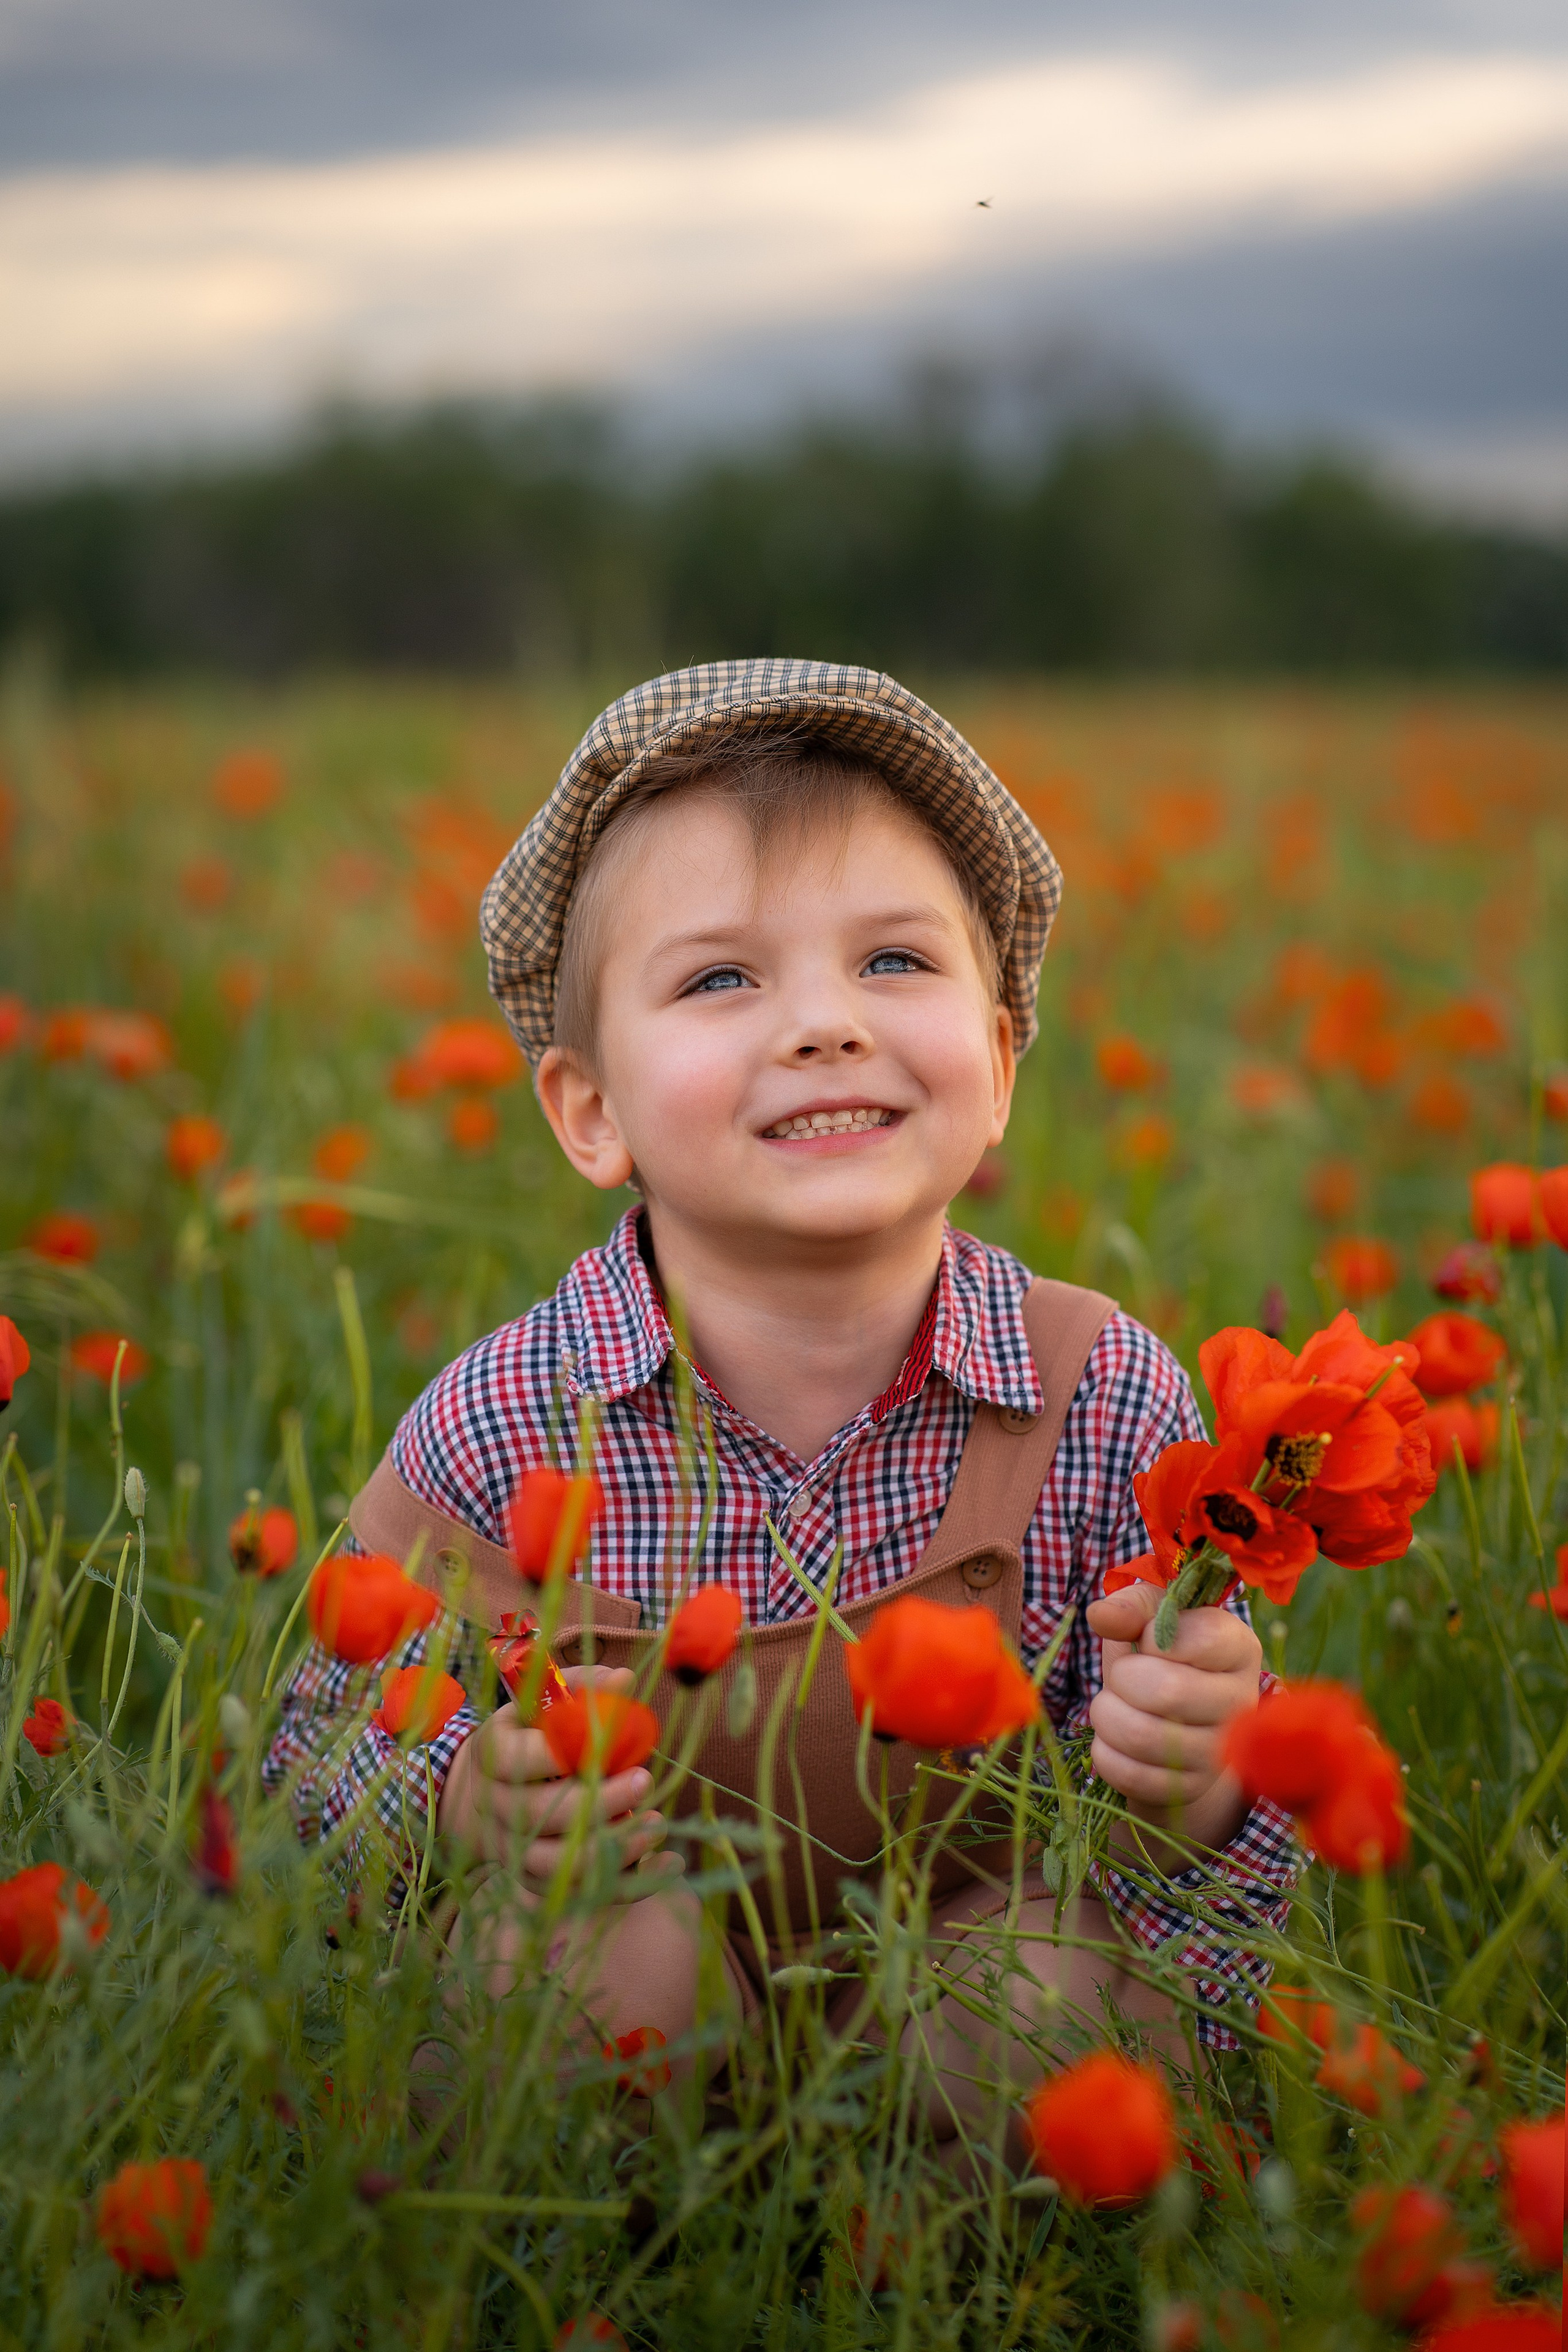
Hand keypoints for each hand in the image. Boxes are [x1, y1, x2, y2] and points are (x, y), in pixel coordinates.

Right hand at [436, 1664, 680, 1896]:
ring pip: (556, 1863)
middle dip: (598, 1801)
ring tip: (655, 1823)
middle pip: (539, 1814)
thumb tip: (626, 1679)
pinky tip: (666, 1864)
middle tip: (643, 1780)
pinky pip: (576, 1892)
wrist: (491, 1791)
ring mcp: (512, 1848)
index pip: (516, 1759)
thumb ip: (586, 1689)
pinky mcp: (534, 1879)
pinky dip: (624, 1884)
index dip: (558, 1755)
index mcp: (492, 1753)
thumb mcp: (550, 1703)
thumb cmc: (533, 1735)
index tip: (604, 1743)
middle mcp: (494, 1806)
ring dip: (611, 1847)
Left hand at [1083, 1581, 1261, 1857]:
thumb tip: (1100, 1615)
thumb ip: (1131, 1606)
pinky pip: (1130, 1774)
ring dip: (1108, 1715)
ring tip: (1114, 1705)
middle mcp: (1241, 1702)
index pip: (1200, 1640)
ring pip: (1143, 1737)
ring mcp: (1220, 1753)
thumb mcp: (1150, 1617)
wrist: (1170, 1721)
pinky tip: (1116, 1739)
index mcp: (1240, 1648)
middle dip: (1122, 1678)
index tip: (1147, 1641)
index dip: (1153, 1638)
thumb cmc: (1160, 1657)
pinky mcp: (1191, 1788)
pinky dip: (1107, 1753)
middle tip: (1122, 1676)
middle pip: (1167, 1692)